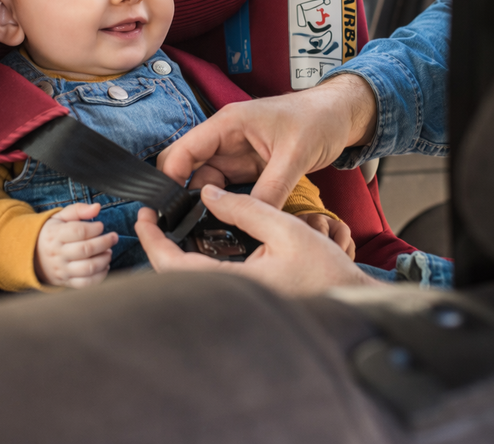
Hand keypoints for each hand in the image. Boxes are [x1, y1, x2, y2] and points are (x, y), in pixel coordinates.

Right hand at [35, 203, 117, 288]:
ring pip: (88, 268)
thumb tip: (97, 207)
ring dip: (104, 259)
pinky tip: (104, 265)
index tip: (100, 226)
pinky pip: (86, 283)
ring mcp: (62, 270)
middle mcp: (58, 254)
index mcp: (54, 235)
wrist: (32, 255)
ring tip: (108, 251)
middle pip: (86, 249)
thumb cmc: (52, 233)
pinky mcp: (67, 282)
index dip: (94, 228)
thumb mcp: (60, 217)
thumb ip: (78, 210)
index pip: (78, 231)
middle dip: (105, 242)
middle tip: (113, 237)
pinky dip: (100, 275)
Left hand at [135, 185, 380, 295]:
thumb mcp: (287, 229)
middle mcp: (230, 297)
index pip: (175, 265)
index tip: (144, 217)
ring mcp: (236, 300)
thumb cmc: (325, 270)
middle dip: (157, 245)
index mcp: (235, 283)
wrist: (349, 297)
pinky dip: (194, 260)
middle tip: (152, 217)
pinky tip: (198, 241)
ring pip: (190, 278)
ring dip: (174, 253)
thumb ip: (246, 209)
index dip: (153, 241)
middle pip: (175, 275)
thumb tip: (209, 194)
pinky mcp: (243, 298)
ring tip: (170, 224)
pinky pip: (208, 280)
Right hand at [157, 74, 377, 208]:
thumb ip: (272, 189)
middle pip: (189, 169)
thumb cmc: (318, 119)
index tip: (167, 210)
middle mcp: (226, 138)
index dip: (170, 178)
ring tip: (208, 231)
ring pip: (208, 183)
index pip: (184, 150)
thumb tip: (253, 220)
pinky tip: (229, 223)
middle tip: (186, 228)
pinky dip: (227, 205)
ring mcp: (237, 154)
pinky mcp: (249, 167)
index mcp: (228, 124)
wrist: (341, 116)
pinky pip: (229, 189)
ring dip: (208, 205)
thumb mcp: (295, 156)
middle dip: (185, 197)